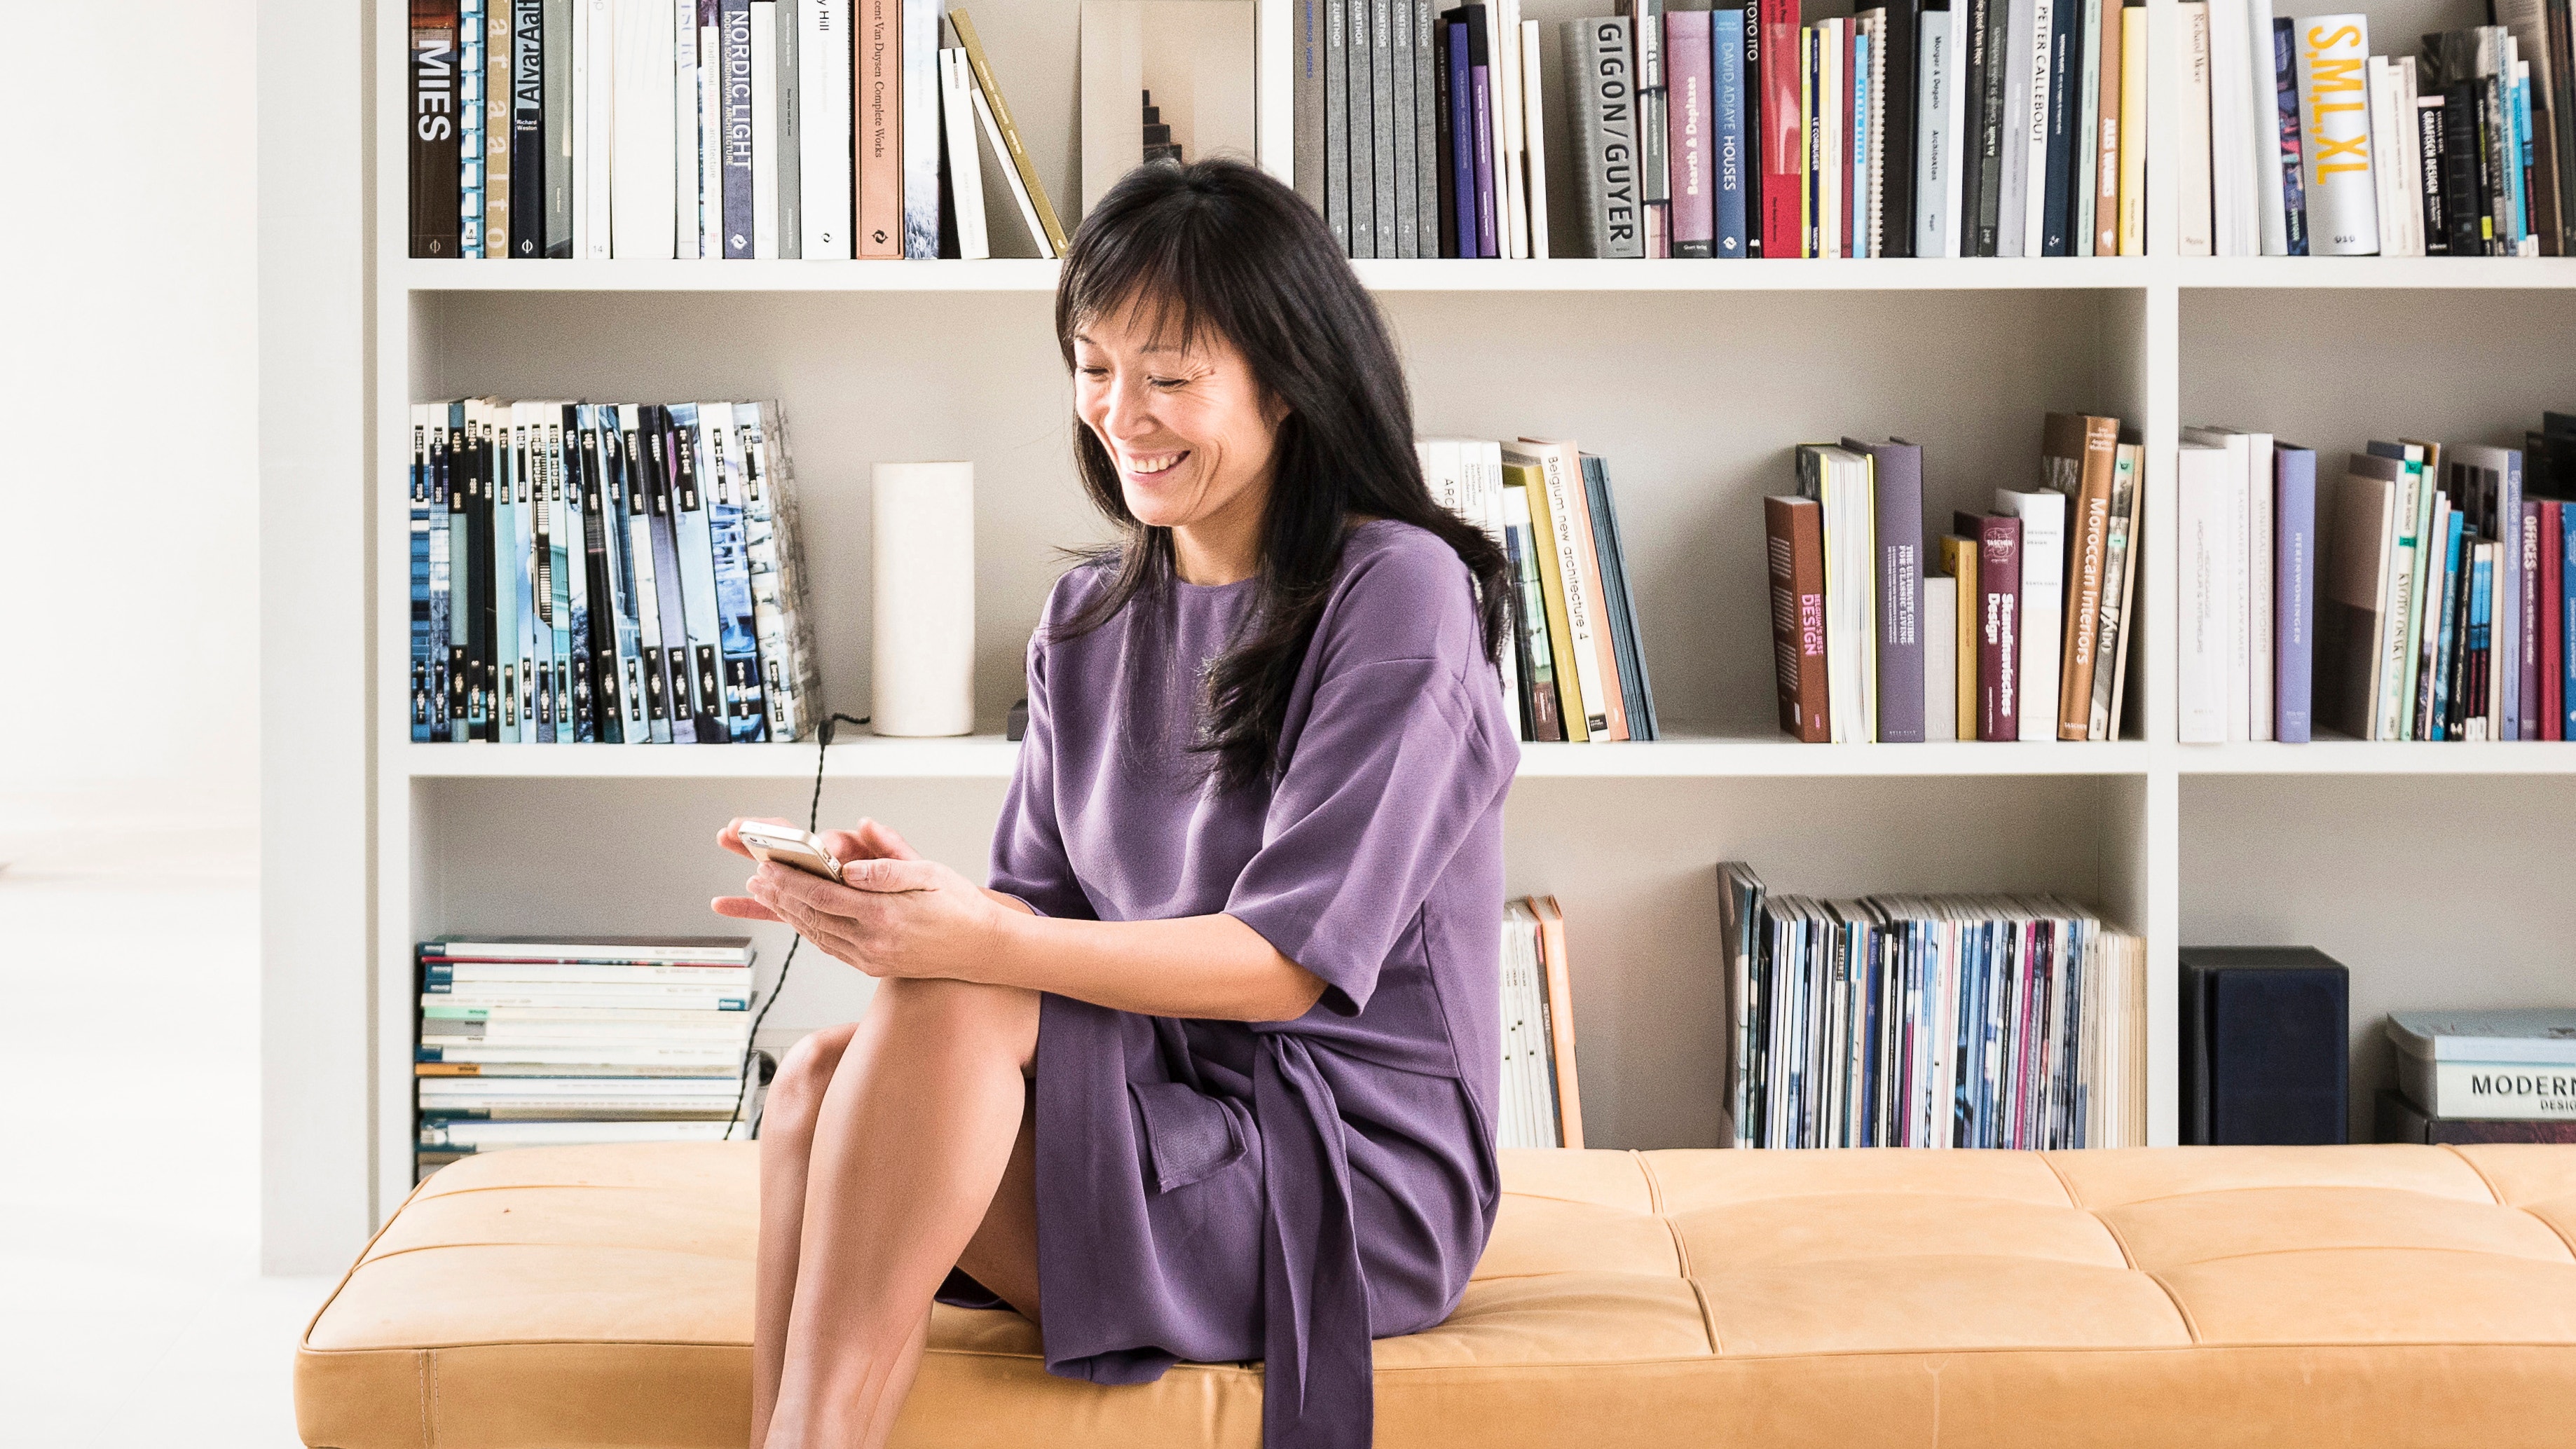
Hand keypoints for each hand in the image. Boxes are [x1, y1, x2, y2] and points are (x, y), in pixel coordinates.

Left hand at [711, 820, 1004, 981]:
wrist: (983, 950)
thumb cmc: (959, 906)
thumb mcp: (929, 874)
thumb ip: (886, 867)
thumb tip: (849, 863)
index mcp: (884, 914)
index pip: (822, 895)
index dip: (788, 882)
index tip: (766, 868)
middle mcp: (873, 941)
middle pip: (811, 916)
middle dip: (778, 897)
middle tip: (755, 879)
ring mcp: (871, 958)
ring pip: (816, 934)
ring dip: (788, 914)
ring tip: (766, 897)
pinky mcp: (873, 966)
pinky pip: (830, 947)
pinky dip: (809, 930)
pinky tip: (799, 918)